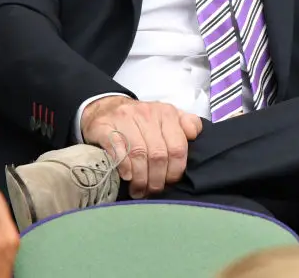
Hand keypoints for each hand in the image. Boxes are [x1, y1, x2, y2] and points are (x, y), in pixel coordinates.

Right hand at [80, 96, 202, 198]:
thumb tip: (194, 135)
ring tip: (139, 191)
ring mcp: (125, 118)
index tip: (169, 183)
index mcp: (167, 113)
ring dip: (140, 178)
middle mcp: (147, 113)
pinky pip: (117, 149)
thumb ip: (185, 124)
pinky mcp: (104, 126)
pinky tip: (127, 177)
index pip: (178, 147)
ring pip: (139, 154)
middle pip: (158, 154)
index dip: (175, 171)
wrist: (106, 108)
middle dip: (157, 179)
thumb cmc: (141, 120)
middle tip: (153, 191)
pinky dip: (124, 166)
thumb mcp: (167, 116)